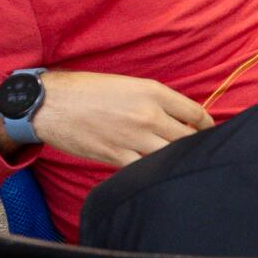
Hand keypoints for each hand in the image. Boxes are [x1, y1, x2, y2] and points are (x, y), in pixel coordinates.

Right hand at [26, 70, 212, 168]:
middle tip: (198, 151)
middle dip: (195, 145)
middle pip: (188, 138)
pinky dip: (152, 171)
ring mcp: (134, 138)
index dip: (206, 125)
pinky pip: (145, 169)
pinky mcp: (117, 156)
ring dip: (176, 160)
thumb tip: (175, 118)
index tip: (208, 132)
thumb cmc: (87, 91)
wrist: (50, 104)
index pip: (195, 113)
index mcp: (153, 93)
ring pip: (170, 155)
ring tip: (181, 165)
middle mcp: (149, 115)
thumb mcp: (128, 85)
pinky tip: (155, 172)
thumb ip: (154, 100)